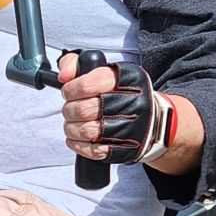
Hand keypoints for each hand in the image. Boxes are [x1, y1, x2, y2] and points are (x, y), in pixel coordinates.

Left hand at [57, 51, 176, 165]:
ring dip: (72, 128)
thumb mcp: (102, 69)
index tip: (69, 92)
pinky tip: (77, 138)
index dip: (70, 90)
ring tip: (73, 123)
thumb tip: (64, 76)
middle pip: (84, 110)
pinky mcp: (124, 149)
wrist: (151, 119)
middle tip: (71, 109)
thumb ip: (75, 64)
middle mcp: (131, 103)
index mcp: (126, 79)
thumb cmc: (119, 93)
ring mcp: (129, 128)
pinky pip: (94, 151)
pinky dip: (79, 145)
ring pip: (86, 131)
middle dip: (70, 110)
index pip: (86, 85)